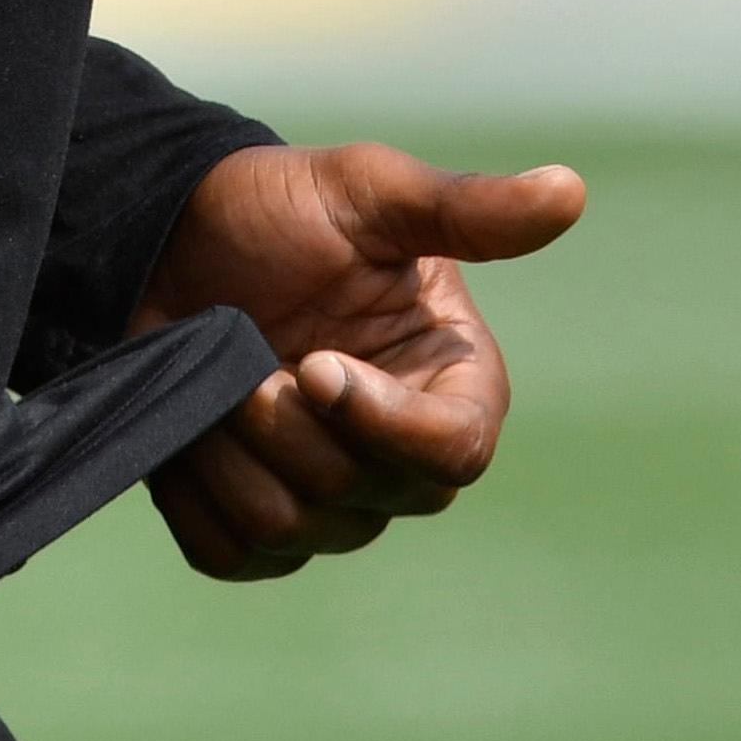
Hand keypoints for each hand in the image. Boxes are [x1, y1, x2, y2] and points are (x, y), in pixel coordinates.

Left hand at [132, 139, 584, 579]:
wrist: (170, 233)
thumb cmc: (277, 206)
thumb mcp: (367, 192)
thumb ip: (464, 207)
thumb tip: (570, 189)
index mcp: (447, 382)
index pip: (454, 453)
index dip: (385, 423)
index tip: (316, 364)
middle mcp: (399, 455)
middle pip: (361, 493)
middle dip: (287, 420)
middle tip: (246, 353)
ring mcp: (329, 500)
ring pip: (290, 528)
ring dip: (232, 447)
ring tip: (214, 373)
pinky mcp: (257, 528)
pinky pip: (231, 551)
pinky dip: (194, 490)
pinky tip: (191, 419)